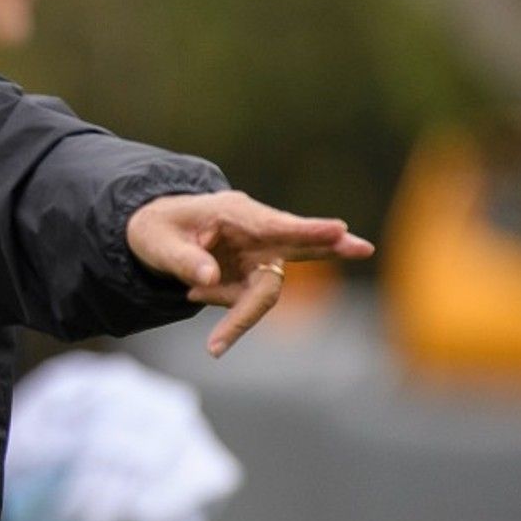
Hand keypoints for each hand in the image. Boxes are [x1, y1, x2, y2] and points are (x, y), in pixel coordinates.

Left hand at [126, 190, 373, 357]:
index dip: (306, 230)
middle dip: (330, 246)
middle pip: (298, 246)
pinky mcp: (257, 276)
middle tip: (364, 246)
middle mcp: (256, 233)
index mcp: (235, 213)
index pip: (274, 225)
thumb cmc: (157, 230)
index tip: (338, 229)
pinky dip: (223, 306)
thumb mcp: (157, 243)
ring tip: (189, 290)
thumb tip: (208, 281)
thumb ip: (181, 261)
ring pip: (267, 289)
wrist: (156, 235)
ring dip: (233, 307)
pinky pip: (247, 301)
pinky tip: (194, 289)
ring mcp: (261, 255)